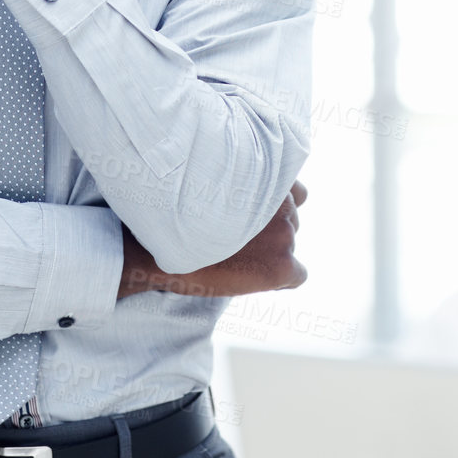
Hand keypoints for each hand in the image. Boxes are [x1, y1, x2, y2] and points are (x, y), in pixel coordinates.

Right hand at [119, 182, 307, 298]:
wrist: (159, 247)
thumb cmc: (177, 211)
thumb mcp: (209, 179)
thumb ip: (238, 182)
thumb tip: (244, 187)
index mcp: (270, 177)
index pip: (293, 192)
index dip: (268, 208)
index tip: (246, 216)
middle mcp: (284, 202)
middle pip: (290, 220)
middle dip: (269, 230)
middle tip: (236, 241)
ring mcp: (286, 234)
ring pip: (289, 246)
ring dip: (271, 252)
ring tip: (238, 258)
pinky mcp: (282, 265)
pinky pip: (297, 276)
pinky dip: (280, 279)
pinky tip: (254, 278)